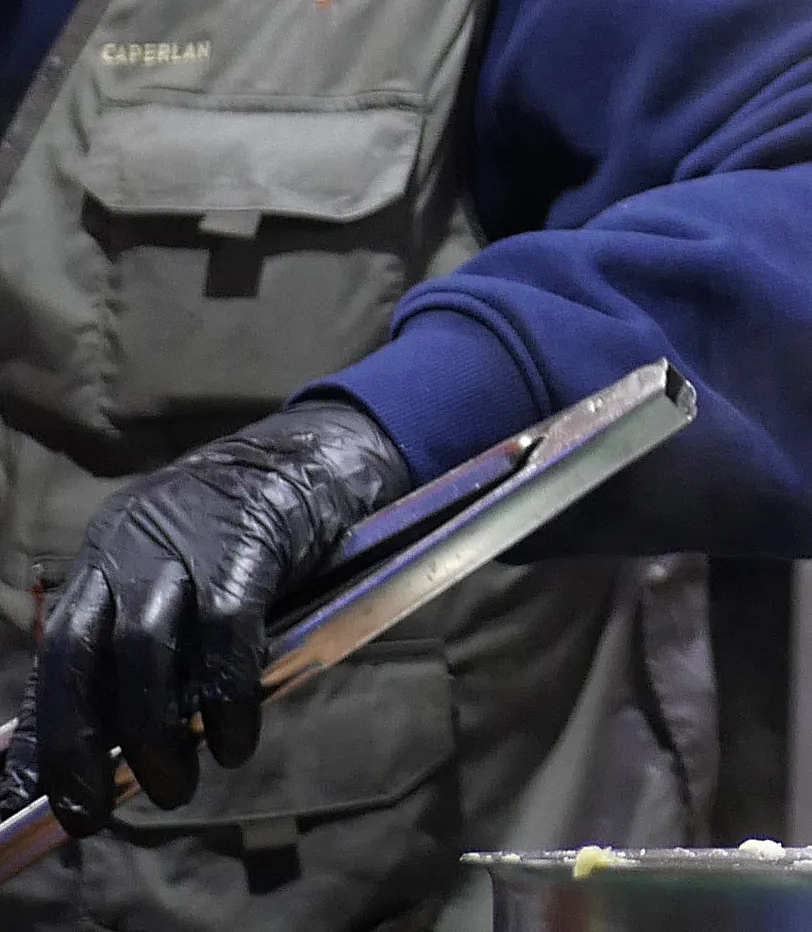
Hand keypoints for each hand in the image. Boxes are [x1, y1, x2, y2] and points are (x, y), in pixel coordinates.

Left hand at [12, 400, 412, 831]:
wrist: (326, 448)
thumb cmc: (255, 530)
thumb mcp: (181, 575)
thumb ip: (145, 644)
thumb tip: (103, 744)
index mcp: (106, 554)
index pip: (55, 654)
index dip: (40, 734)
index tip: (35, 805)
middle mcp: (131, 544)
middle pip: (82, 652)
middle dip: (78, 743)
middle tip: (93, 814)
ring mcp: (189, 539)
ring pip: (145, 646)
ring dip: (152, 731)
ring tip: (174, 788)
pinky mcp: (251, 539)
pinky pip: (226, 629)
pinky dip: (225, 694)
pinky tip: (236, 741)